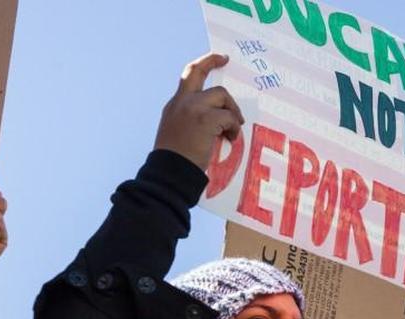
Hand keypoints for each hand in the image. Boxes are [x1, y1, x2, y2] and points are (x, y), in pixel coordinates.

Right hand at [154, 53, 244, 170]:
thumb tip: (215, 119)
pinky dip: (234, 127)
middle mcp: (182, 102)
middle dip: (212, 61)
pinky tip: (231, 138)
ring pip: (221, 96)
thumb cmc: (174, 161)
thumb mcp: (176, 133)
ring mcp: (194, 108)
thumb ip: (189, 120)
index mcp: (174, 106)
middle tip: (224, 59)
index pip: (188, 78)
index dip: (203, 65)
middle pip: (198, 71)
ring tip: (234, 127)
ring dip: (232, 111)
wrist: (169, 173)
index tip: (216, 59)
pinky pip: (229, 117)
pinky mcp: (206, 119)